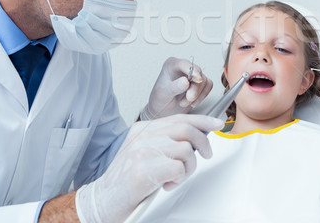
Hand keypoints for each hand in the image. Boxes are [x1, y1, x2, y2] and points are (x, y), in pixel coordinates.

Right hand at [75, 114, 223, 222]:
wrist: (102, 200)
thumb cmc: (125, 180)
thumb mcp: (143, 152)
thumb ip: (164, 141)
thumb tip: (195, 137)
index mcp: (142, 129)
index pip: (179, 118)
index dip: (202, 120)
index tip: (217, 123)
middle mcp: (142, 136)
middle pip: (186, 129)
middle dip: (203, 142)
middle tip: (207, 155)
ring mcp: (143, 151)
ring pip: (186, 150)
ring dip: (188, 167)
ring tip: (176, 177)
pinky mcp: (145, 170)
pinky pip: (178, 168)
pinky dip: (179, 179)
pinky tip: (167, 185)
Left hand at [141, 57, 212, 119]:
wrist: (163, 111)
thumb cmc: (160, 100)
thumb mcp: (164, 94)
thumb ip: (174, 87)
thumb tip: (185, 81)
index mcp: (171, 65)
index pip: (185, 64)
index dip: (193, 71)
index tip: (197, 79)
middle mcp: (182, 67)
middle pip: (198, 73)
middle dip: (194, 89)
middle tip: (188, 99)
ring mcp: (192, 75)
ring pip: (204, 81)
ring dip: (196, 96)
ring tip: (184, 102)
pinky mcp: (200, 82)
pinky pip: (208, 86)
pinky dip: (202, 96)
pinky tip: (192, 101)